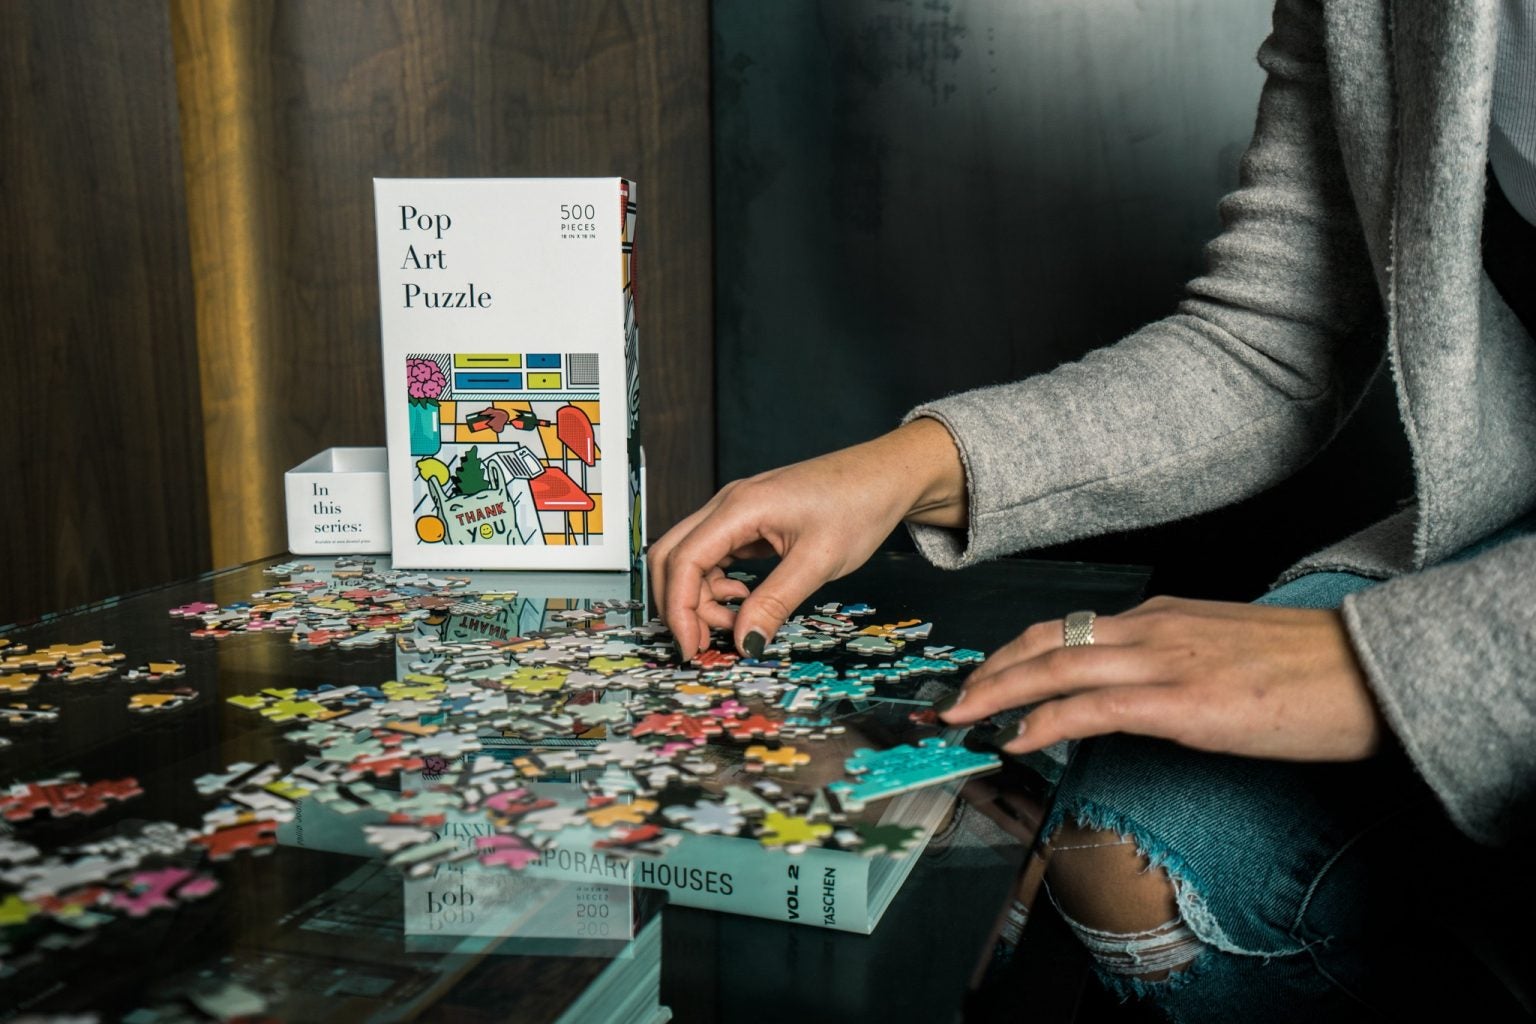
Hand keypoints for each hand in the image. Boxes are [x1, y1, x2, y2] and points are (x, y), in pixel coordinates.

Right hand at [649, 418, 966, 656]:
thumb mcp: (819, 561)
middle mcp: (728, 504)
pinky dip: (717, 583)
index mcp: (739, 507)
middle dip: (679, 603)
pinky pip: (714, 554)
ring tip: (733, 623)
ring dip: (700, 596)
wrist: (886, 475)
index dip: (679, 609)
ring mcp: (736, 511)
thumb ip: (776, 602)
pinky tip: (742, 598)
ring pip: (691, 557)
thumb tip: (745, 642)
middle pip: (672, 555)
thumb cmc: (859, 504)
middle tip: (701, 643)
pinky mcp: (749, 521)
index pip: (683, 560)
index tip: (691, 646)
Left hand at [940, 596, 1384, 760]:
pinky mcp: (1182, 702)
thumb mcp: (1227, 653)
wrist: (1370, 673)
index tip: (985, 677)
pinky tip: (1018, 738)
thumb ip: (1177, 661)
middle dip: (989, 670)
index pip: (1069, 628)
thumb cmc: (1310, 669)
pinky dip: (1045, 720)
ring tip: (963, 718)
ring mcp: (1165, 662)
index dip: (1016, 653)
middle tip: (950, 701)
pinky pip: (1094, 706)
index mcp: (1164, 616)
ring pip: (1057, 666)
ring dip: (999, 692)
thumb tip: (1142, 690)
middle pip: (1046, 641)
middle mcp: (1154, 628)